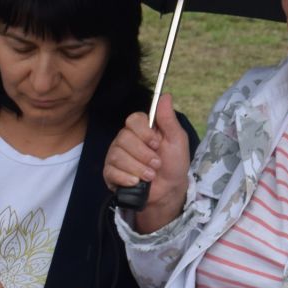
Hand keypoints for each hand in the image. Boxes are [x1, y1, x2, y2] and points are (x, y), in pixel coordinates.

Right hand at [104, 95, 188, 227]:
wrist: (168, 191)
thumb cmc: (174, 164)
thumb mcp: (177, 140)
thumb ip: (168, 119)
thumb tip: (165, 95)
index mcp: (142, 130)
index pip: (133, 120)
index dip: (144, 132)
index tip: (156, 143)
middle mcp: (126, 140)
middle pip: (123, 138)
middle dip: (144, 154)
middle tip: (156, 163)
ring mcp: (116, 156)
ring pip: (118, 156)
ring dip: (138, 168)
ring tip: (150, 175)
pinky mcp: (110, 173)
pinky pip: (112, 171)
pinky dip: (128, 178)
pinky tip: (137, 183)